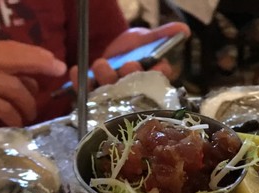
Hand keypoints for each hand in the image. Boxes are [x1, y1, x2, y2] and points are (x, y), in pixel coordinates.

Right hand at [0, 41, 66, 135]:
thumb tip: (34, 78)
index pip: (10, 47)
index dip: (35, 54)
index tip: (55, 61)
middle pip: (15, 60)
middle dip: (40, 67)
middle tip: (58, 74)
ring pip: (14, 87)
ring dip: (27, 103)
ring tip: (29, 114)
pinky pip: (5, 107)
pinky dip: (14, 117)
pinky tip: (15, 123)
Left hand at [69, 22, 189, 90]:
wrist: (111, 52)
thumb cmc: (134, 48)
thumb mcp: (147, 39)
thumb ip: (162, 36)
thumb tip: (183, 30)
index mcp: (150, 83)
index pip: (159, 83)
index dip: (159, 76)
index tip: (159, 67)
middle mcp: (132, 95)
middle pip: (133, 91)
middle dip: (131, 77)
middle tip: (129, 65)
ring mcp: (112, 97)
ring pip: (110, 93)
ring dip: (106, 78)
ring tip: (102, 64)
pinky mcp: (93, 95)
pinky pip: (85, 92)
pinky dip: (79, 82)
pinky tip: (75, 71)